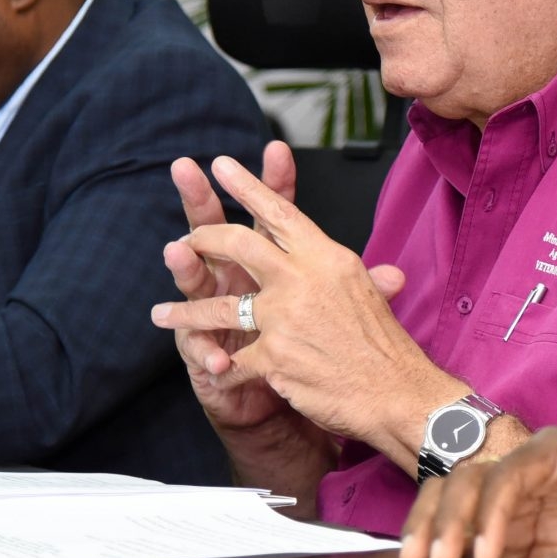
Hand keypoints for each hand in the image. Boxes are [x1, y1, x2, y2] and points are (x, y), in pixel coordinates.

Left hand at [152, 154, 461, 463]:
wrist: (395, 393)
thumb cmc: (385, 347)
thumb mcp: (371, 296)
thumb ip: (362, 279)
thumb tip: (387, 273)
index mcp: (326, 258)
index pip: (281, 213)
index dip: (248, 187)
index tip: (222, 165)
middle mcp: (302, 280)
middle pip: (239, 244)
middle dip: (203, 239)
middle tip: (186, 240)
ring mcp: (285, 318)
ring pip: (220, 306)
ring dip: (184, 313)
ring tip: (161, 314)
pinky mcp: (274, 358)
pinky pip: (232, 361)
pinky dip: (220, 368)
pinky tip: (212, 369)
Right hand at [400, 427, 556, 557]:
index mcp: (556, 452)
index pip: (509, 470)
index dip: (491, 510)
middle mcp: (522, 470)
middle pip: (466, 479)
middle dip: (446, 520)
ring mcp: (503, 503)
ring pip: (446, 498)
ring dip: (426, 529)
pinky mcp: (492, 534)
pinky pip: (449, 531)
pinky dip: (429, 547)